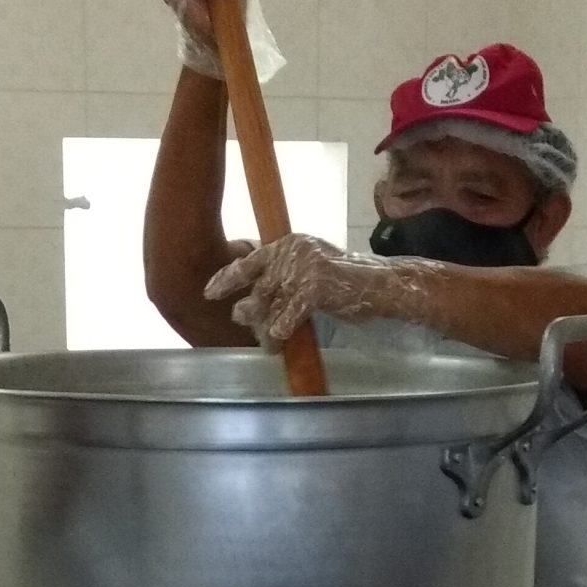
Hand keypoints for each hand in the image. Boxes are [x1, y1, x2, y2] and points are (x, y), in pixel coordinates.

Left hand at [204, 234, 427, 345]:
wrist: (378, 285)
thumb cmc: (344, 282)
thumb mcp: (308, 269)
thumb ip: (283, 277)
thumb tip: (254, 299)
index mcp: (288, 243)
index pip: (248, 261)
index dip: (226, 278)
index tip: (209, 292)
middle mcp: (291, 252)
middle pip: (257, 287)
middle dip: (248, 310)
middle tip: (242, 322)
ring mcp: (302, 269)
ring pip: (270, 305)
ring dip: (265, 328)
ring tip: (268, 343)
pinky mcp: (313, 288)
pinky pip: (286, 317)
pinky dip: (280, 331)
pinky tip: (277, 342)